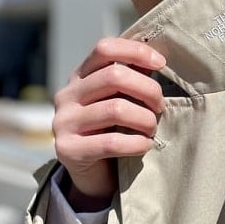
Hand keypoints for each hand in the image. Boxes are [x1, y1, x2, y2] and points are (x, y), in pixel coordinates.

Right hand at [52, 38, 165, 209]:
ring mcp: (63, 122)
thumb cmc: (113, 129)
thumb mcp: (120, 99)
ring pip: (115, 109)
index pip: (105, 48)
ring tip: (152, 129)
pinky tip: (145, 145)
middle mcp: (67, 95)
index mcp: (80, 76)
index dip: (136, 51)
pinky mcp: (68, 150)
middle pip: (114, 76)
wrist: (92, 174)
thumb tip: (158, 58)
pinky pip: (111, 142)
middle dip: (148, 90)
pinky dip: (136, 143)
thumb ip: (133, 77)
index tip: (161, 63)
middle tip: (160, 106)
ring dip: (145, 119)